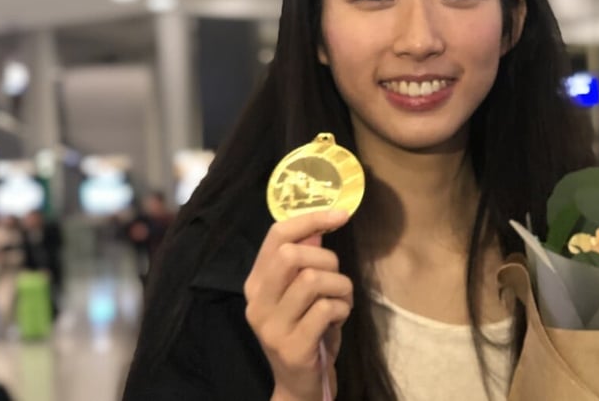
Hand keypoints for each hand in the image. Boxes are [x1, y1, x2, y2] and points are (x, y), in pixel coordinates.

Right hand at [245, 210, 352, 400]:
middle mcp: (257, 302)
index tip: (341, 215)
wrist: (299, 384)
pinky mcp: (292, 347)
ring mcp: (271, 327)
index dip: (311, 219)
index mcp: (256, 283)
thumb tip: (322, 225)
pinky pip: (325, 309)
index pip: (277, 236)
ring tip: (342, 301)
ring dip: (341, 286)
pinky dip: (342, 308)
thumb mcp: (300, 294)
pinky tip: (339, 318)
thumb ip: (305, 262)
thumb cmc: (306, 330)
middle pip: (291, 256)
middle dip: (327, 260)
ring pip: (312, 280)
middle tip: (336, 279)